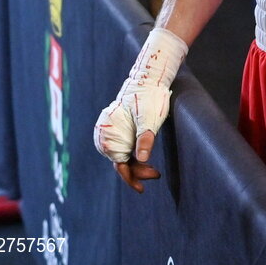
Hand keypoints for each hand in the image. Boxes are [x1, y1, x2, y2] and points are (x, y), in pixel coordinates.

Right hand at [94, 27, 187, 192]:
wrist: (150, 77)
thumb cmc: (149, 95)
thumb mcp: (149, 117)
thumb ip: (145, 137)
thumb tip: (140, 160)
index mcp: (110, 131)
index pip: (118, 163)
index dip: (130, 177)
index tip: (141, 188)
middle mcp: (109, 132)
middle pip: (121, 161)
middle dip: (136, 171)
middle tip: (156, 175)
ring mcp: (116, 129)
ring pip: (123, 154)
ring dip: (136, 164)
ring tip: (154, 172)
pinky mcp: (122, 125)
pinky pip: (126, 146)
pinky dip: (134, 154)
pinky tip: (144, 159)